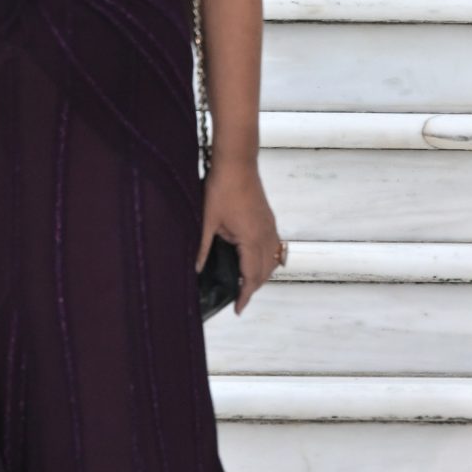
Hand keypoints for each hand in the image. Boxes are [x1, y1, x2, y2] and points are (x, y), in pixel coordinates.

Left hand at [199, 159, 285, 315]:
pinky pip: (274, 246)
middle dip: (254, 288)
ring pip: (273, 259)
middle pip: (265, 271)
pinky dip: (268, 259)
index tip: (238, 308)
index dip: (245, 295)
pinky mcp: (269, 218)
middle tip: (240, 299)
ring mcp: (270, 226)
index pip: (251, 276)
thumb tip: (196, 269)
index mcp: (251, 239)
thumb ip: (203, 247)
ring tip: (248, 283)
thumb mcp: (207, 220)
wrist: (237, 162)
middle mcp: (265, 235)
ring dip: (263, 274)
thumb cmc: (222, 188)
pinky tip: (257, 260)